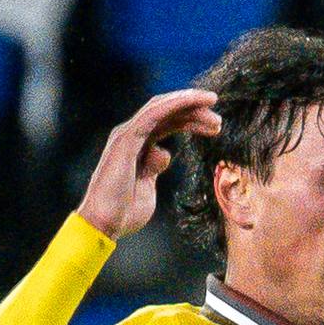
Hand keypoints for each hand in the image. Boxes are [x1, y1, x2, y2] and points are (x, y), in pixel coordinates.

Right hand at [78, 89, 222, 240]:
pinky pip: (152, 114)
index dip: (190, 120)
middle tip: (218, 121)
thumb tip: (163, 153)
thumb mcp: (147, 184)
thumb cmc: (124, 210)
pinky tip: (192, 101)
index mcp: (136, 145)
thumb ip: (154, 167)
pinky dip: (173, 104)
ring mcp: (126, 135)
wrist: (104, 223)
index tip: (215, 126)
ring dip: (188, 102)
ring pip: (160, 107)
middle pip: (166, 113)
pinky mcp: (126, 139)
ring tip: (212, 104)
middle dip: (193, 111)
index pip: (166, 123)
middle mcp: (130, 135)